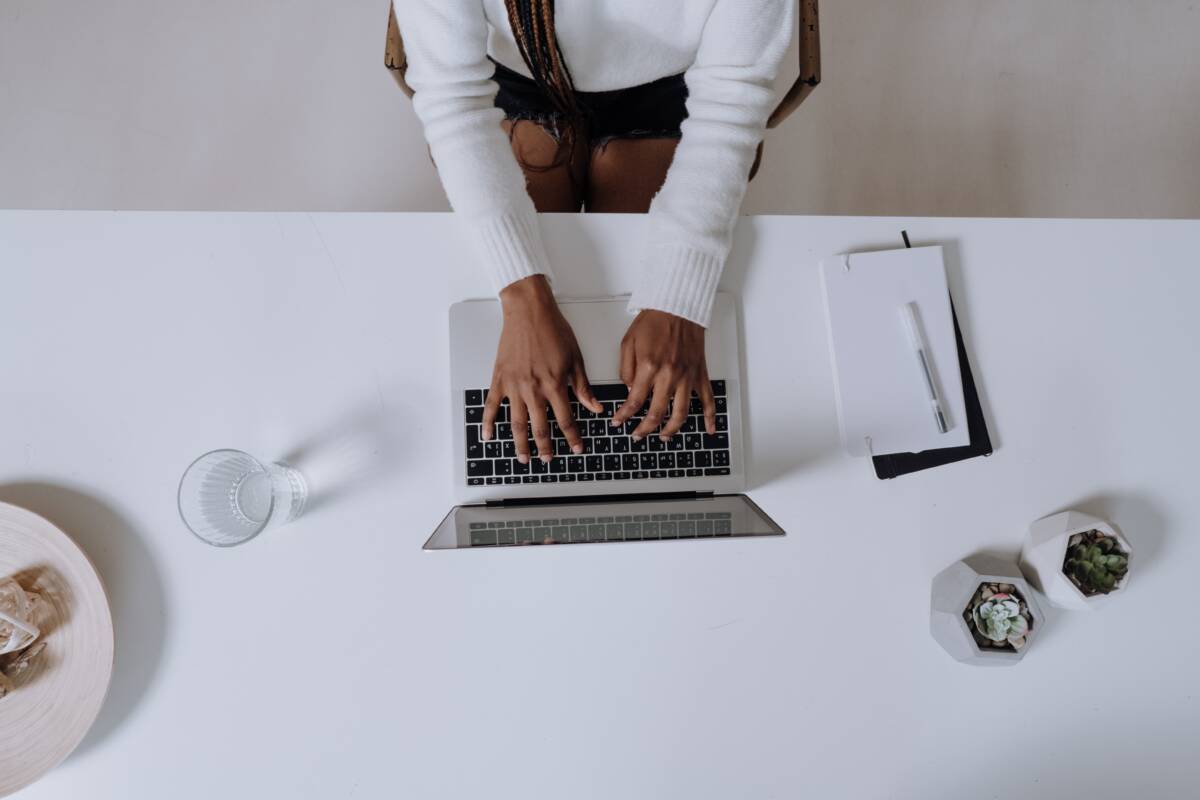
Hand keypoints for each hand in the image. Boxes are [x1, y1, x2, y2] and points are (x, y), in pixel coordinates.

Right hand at [482, 275, 602, 462]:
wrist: (528, 311)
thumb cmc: (552, 329)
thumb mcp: (575, 358)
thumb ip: (582, 387)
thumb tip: (594, 407)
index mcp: (554, 384)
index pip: (565, 419)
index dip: (572, 437)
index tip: (576, 448)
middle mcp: (533, 389)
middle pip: (539, 427)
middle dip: (545, 447)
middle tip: (548, 460)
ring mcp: (514, 386)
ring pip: (516, 423)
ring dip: (520, 444)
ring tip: (523, 458)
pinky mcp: (499, 379)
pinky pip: (492, 405)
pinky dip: (488, 422)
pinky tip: (488, 436)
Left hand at [610, 310, 716, 440]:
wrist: (678, 306)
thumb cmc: (654, 321)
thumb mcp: (628, 343)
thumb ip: (626, 370)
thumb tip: (629, 391)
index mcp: (649, 367)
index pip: (634, 401)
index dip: (624, 416)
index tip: (618, 422)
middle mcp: (669, 375)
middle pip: (657, 413)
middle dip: (644, 429)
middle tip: (637, 435)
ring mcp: (687, 377)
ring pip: (681, 413)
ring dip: (671, 429)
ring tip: (663, 437)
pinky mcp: (699, 374)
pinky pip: (707, 399)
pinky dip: (710, 417)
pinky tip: (708, 429)